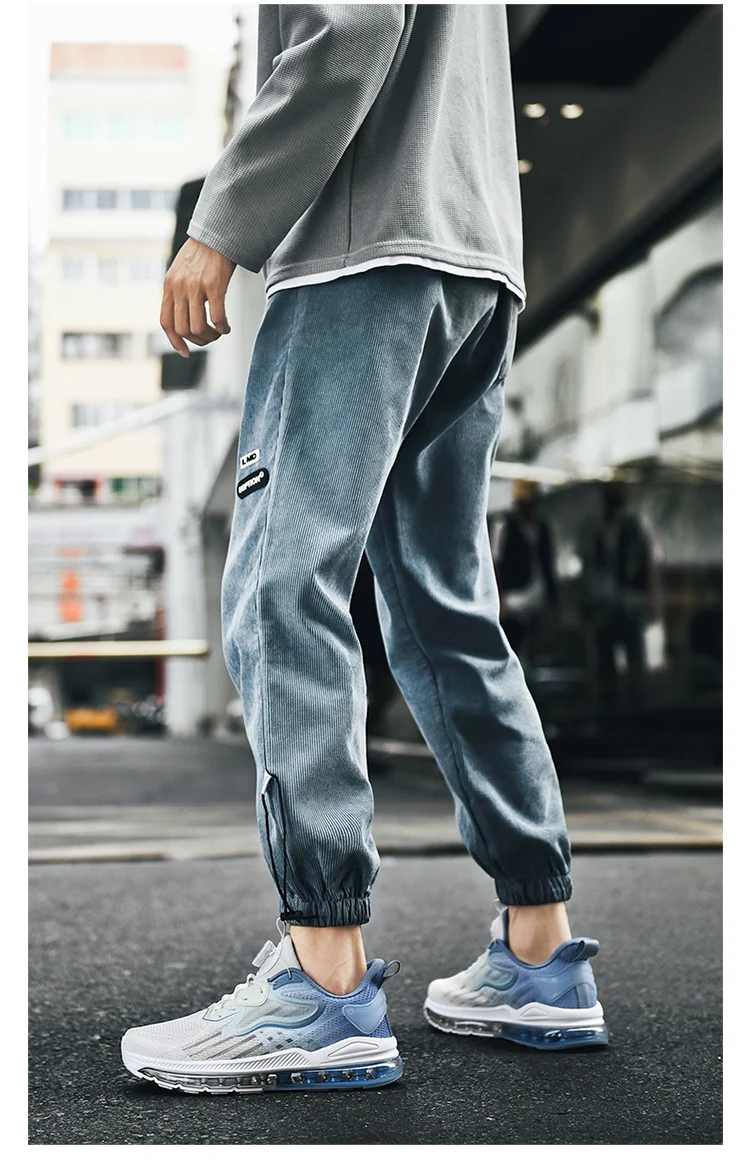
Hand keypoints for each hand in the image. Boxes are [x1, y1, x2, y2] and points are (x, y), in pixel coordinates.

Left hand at [160, 238, 235, 357]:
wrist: (217, 232)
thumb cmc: (203, 253)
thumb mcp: (181, 271)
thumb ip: (179, 291)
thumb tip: (184, 316)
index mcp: (169, 286)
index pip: (166, 322)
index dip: (175, 341)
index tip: (185, 351)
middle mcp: (179, 287)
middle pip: (183, 329)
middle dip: (197, 340)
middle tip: (210, 337)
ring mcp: (195, 286)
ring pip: (197, 327)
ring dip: (210, 336)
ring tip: (219, 332)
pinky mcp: (214, 285)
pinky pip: (216, 318)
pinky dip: (222, 328)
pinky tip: (227, 327)